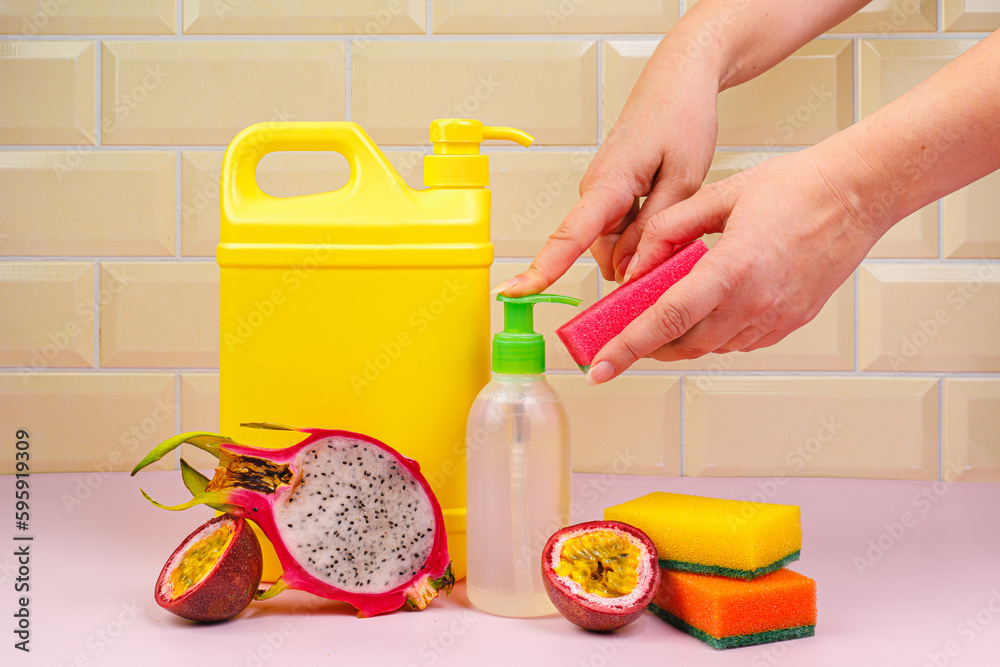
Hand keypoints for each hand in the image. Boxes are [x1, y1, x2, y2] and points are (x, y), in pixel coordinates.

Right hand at [496, 51, 719, 294]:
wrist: (678, 81)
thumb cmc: (682, 117)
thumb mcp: (685, 179)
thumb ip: (655, 229)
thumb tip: (629, 270)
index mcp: (609, 182)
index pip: (570, 235)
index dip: (544, 268)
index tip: (515, 291)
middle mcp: (596, 189)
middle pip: (604, 251)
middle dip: (635, 261)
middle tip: (678, 245)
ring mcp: (601, 191)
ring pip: (615, 242)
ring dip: (643, 242)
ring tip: (677, 209)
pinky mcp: (610, 192)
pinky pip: (621, 227)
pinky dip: (643, 230)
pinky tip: (667, 205)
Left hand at [585, 146, 885, 384]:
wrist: (857, 194)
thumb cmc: (794, 187)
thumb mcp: (717, 197)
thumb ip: (668, 231)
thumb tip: (636, 266)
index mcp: (733, 269)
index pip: (665, 319)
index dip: (627, 347)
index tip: (599, 366)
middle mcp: (755, 302)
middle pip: (683, 343)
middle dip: (646, 346)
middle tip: (620, 339)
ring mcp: (775, 318)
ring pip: (709, 348)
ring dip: (679, 340)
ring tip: (659, 321)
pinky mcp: (789, 324)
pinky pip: (737, 343)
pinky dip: (712, 335)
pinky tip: (705, 313)